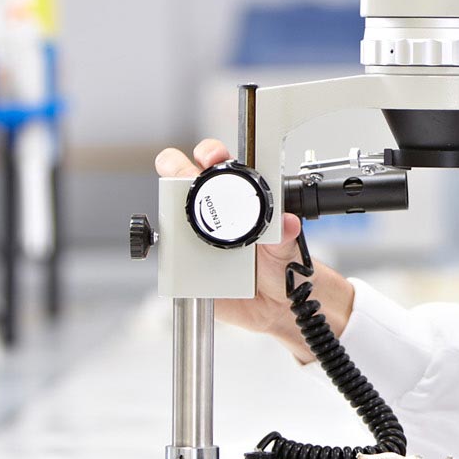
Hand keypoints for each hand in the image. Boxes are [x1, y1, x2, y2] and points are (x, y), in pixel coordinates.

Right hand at [152, 139, 355, 361]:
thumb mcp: (286, 249)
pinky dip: (171, 258)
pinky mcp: (186, 266)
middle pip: (183, 178)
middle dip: (177, 166)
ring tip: (183, 223)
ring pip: (171, 215)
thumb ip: (285, 235)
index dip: (210, 154)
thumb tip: (288, 222)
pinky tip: (186, 261)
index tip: (213, 158)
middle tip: (186, 177)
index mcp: (239, 197)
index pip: (218, 164)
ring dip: (170, 213)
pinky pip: (171, 259)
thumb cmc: (280, 265)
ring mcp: (195, 237)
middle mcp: (213, 212)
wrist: (276, 304)